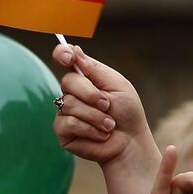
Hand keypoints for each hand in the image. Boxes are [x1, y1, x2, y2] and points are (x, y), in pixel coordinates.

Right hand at [52, 44, 160, 193]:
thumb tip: (74, 51)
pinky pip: (69, 123)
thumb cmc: (127, 113)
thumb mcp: (117, 85)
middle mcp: (72, 93)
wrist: (130, 142)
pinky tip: (100, 134)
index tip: (67, 56)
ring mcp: (65, 112)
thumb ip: (95, 69)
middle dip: (91, 94)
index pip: (65, 58)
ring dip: (95, 116)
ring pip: (70, 104)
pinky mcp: (63, 131)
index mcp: (85, 77)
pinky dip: (89, 129)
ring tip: (109, 125)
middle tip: (108, 105)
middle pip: (68, 82)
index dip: (62, 53)